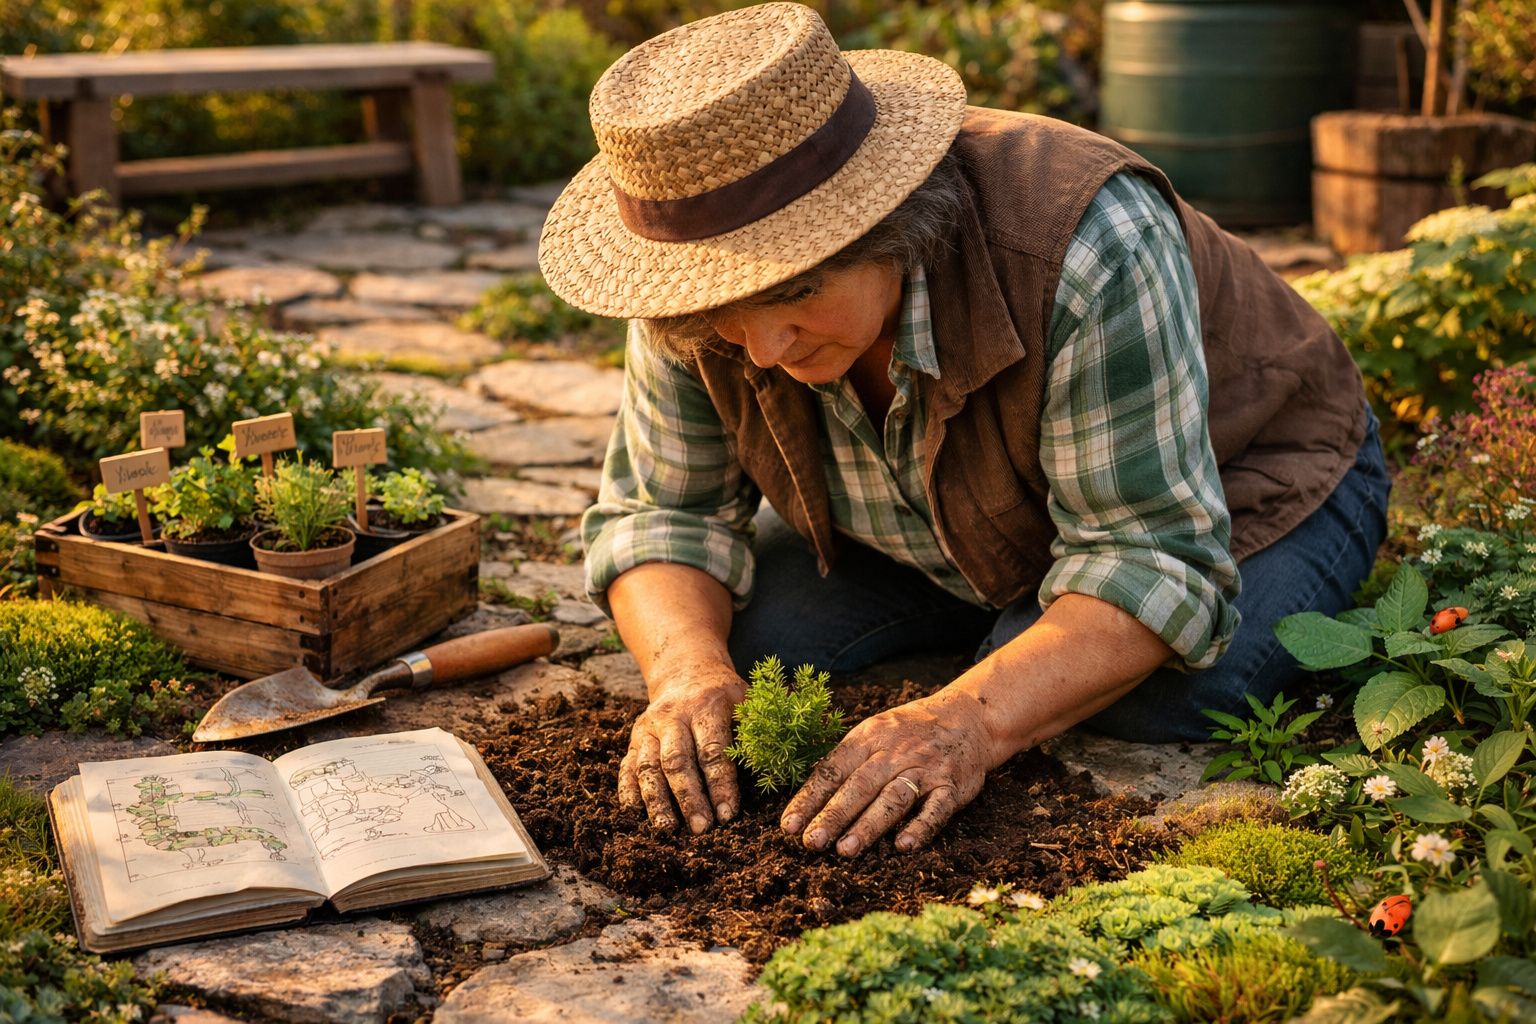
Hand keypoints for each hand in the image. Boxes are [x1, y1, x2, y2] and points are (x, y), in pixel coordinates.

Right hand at [618, 666, 744, 833]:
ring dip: (657, 800)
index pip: (713, 751)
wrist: (686, 672)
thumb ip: (758, 730)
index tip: (728, 815)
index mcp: (706, 707)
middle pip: (677, 761)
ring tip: (667, 829)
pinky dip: (628, 791)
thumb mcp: (746, 701)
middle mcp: (673, 716)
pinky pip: (627, 767)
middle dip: (689, 798)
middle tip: (701, 829)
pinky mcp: (634, 739)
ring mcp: (649, 728)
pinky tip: (634, 814)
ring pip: (648, 766)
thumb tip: (785, 762)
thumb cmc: (725, 696)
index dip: (720, 785)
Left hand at [780, 690, 998, 856]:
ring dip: (869, 825)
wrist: (968, 717)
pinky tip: (903, 846)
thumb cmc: (910, 730)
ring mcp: (925, 769)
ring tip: (845, 850)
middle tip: (811, 843)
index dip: (810, 798)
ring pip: (893, 798)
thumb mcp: (875, 730)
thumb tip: (809, 798)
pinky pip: (936, 809)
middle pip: (860, 786)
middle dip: (833, 815)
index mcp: (870, 736)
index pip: (834, 769)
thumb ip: (847, 759)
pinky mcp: (952, 786)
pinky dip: (920, 827)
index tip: (789, 826)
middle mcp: (896, 752)